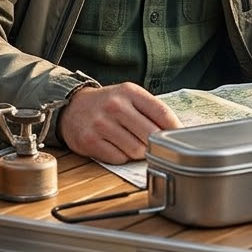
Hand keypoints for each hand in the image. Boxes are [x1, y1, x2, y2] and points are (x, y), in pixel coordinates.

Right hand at [58, 82, 181, 162]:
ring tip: (129, 142)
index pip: (161, 112)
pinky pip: (118, 159)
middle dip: (153, 143)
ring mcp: (101, 124)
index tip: (179, 137)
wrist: (72, 107)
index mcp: (129, 92)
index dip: (174, 128)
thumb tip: (176, 131)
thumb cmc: (107, 104)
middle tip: (150, 143)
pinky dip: (120, 157)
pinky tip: (114, 146)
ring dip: (137, 152)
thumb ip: (150, 110)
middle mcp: (115, 105)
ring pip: (135, 150)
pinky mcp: (90, 141)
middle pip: (150, 135)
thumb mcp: (128, 96)